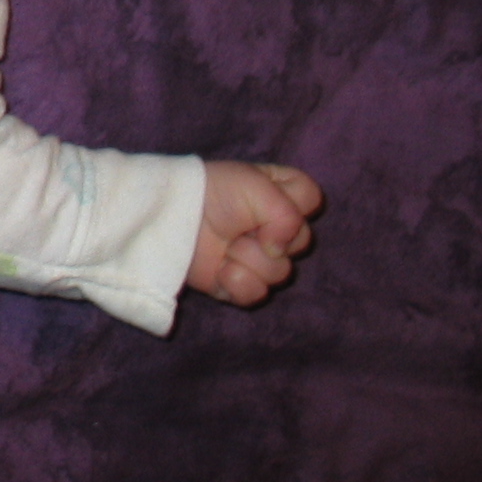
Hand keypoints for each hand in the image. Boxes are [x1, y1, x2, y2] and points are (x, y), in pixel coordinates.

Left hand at [187, 161, 320, 305]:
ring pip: (280, 273)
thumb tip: (279, 251)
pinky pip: (257, 294)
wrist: (171, 217)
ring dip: (248, 258)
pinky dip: (237, 282)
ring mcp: (256, 258)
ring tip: (226, 244)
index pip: (311, 199)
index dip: (294, 205)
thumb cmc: (213, 192)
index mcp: (278, 195)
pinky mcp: (238, 283)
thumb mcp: (256, 187)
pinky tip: (220, 268)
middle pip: (302, 243)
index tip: (268, 200)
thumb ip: (288, 216)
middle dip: (269, 237)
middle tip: (240, 225)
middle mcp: (273, 228)